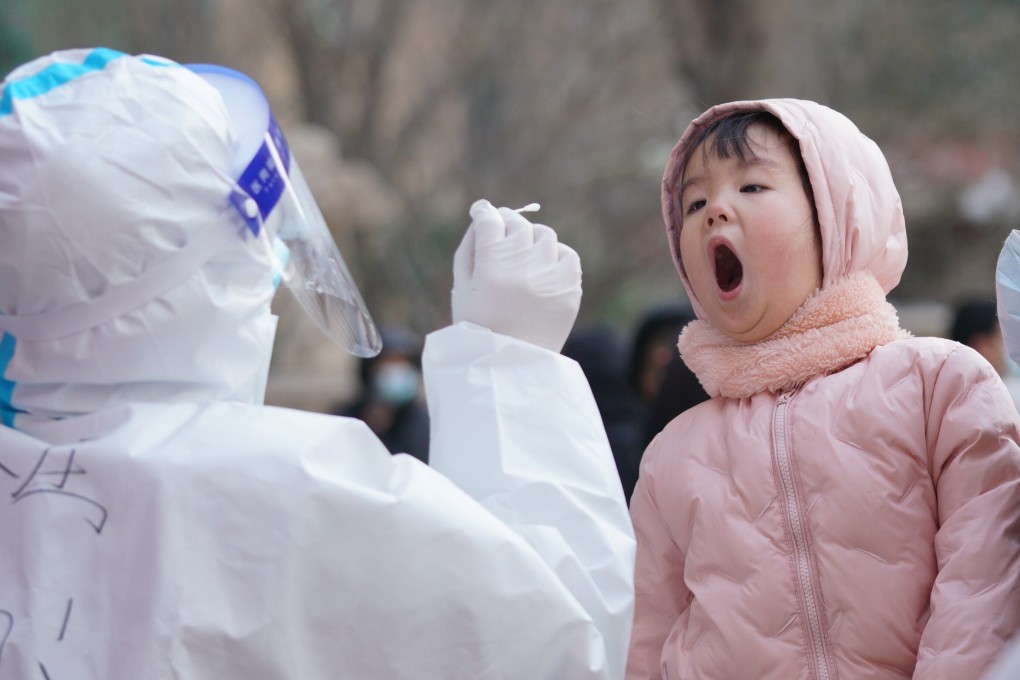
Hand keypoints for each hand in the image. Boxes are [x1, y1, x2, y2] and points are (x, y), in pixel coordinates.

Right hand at [452, 199, 581, 351]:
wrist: (512, 364)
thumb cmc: (480, 325)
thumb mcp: (462, 287)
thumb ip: (469, 247)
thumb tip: (484, 217)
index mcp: (491, 266)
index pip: (489, 220)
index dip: (484, 212)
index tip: (482, 212)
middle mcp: (523, 267)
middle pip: (517, 223)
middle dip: (507, 223)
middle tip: (502, 233)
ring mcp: (550, 276)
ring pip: (544, 235)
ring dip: (531, 239)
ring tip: (523, 256)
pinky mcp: (571, 288)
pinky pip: (568, 255)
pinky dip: (556, 256)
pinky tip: (543, 269)